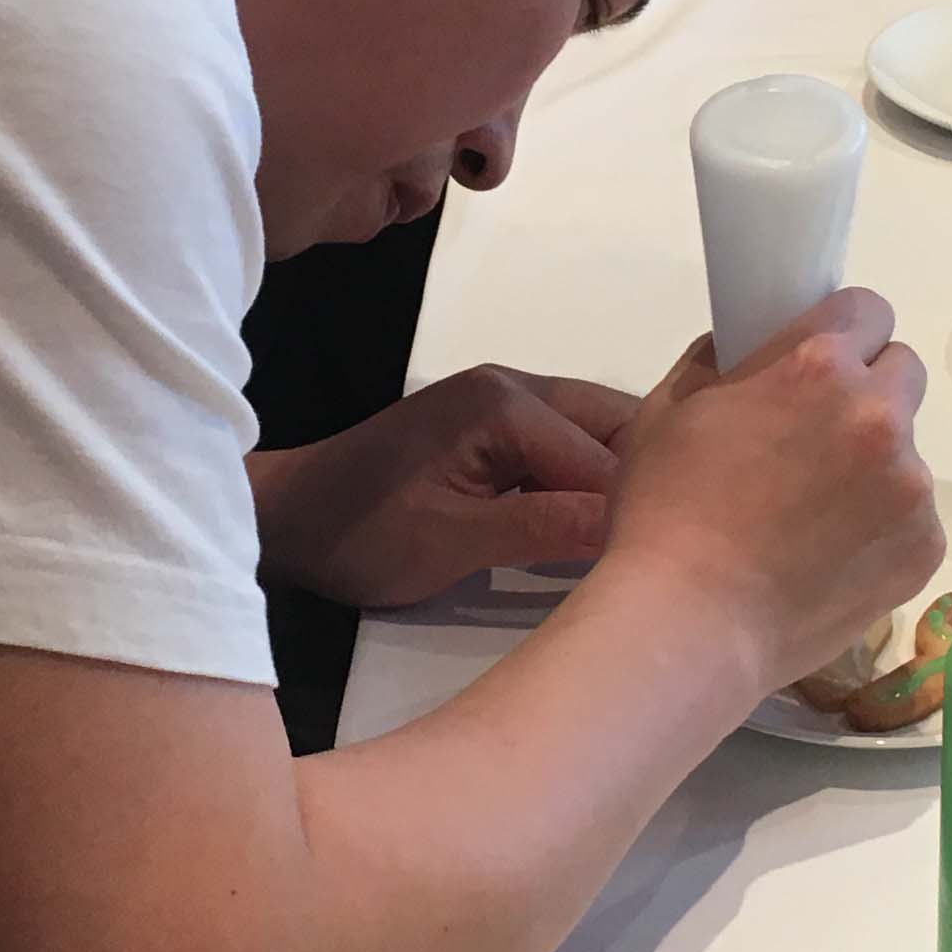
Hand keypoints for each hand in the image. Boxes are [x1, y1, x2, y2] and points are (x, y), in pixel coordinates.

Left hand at [250, 366, 639, 608]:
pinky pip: (563, 450)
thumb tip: (631, 528)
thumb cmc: (359, 534)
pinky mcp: (492, 431)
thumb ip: (544, 529)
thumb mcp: (452, 542)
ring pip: (594, 439)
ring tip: (636, 548)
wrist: (287, 519)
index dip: (639, 511)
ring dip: (615, 487)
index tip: (664, 566)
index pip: (608, 456)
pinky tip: (594, 533)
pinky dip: (584, 486)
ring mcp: (503, 403)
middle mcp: (515, 386)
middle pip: (615, 428)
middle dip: (643, 486)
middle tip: (660, 554)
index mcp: (506, 402)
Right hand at [596, 290, 938, 695]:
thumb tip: (745, 352)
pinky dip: (879, 531)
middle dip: (866, 393)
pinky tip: (827, 561)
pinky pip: (912, 519)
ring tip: (811, 521)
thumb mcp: (666, 411)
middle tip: (816, 439)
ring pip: (906, 453)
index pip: (868, 310)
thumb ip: (719, 363)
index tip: (820, 364)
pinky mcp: (924, 548)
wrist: (691, 625)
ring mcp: (911, 485)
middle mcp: (879, 415)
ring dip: (871, 469)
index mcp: (817, 366)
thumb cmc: (664, 513)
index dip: (842, 334)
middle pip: (901, 372)